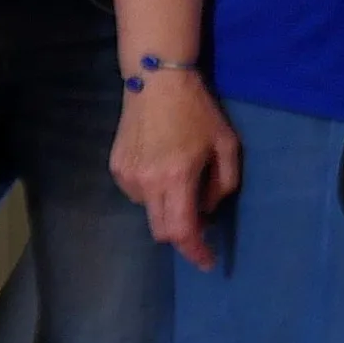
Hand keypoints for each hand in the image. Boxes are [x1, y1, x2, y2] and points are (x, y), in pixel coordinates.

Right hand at [111, 66, 239, 263]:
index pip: (182, 231)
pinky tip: (161, 168)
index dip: (195, 252)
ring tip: (179, 181)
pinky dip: (152, 193)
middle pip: (161, 230)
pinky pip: (136, 194)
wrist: (156, 80)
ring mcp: (127, 176)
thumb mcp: (227, 146)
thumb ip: (223, 185)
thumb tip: (207, 209)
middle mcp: (147, 182)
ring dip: (166, 208)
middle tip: (199, 221)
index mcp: (177, 177)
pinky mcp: (116, 167)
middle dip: (182, 234)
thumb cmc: (197, 111)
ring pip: (149, 211)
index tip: (207, 262)